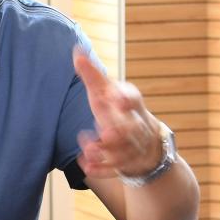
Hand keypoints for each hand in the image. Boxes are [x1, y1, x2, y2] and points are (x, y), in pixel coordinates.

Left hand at [73, 47, 162, 179]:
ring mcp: (134, 146)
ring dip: (106, 152)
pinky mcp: (128, 164)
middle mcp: (136, 125)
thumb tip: (76, 49)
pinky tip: (86, 167)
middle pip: (132, 129)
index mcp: (131, 104)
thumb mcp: (105, 91)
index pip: (134, 98)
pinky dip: (102, 169)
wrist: (144, 141)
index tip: (118, 100)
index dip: (126, 99)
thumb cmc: (117, 109)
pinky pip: (117, 170)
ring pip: (124, 151)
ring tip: (89, 149)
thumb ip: (91, 74)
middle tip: (108, 133)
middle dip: (121, 131)